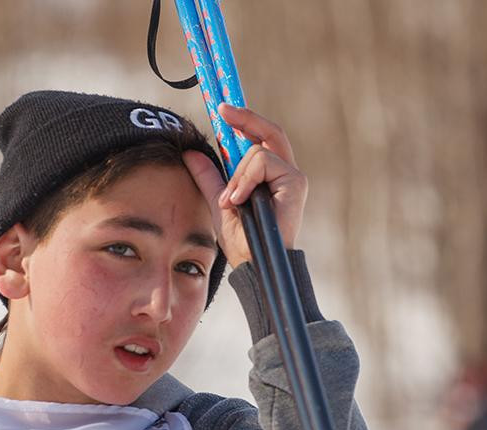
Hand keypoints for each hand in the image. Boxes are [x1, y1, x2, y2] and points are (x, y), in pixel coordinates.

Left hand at [182, 103, 307, 268]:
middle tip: (222, 109)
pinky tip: (239, 200)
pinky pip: (263, 162)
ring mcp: (292, 177)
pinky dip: (245, 179)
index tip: (221, 109)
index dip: (244, 120)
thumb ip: (209, 177)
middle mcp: (285, 173)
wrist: (254, 264)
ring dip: (236, 174)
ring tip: (231, 201)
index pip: (260, 139)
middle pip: (269, 131)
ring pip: (257, 151)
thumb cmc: (242, 242)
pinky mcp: (295, 182)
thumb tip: (191, 154)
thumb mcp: (218, 202)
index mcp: (270, 177)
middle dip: (245, 117)